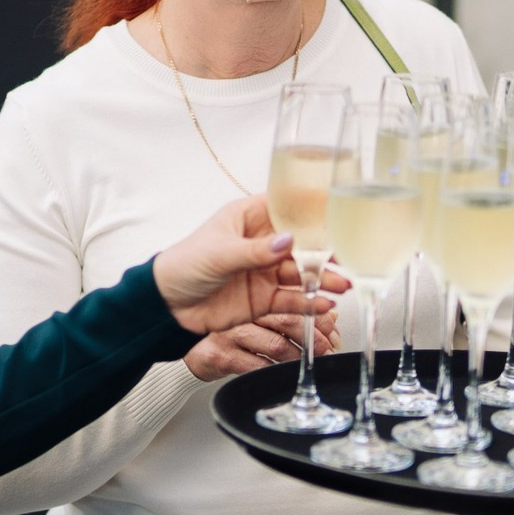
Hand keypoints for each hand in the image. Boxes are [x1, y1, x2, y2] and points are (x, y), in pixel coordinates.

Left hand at [151, 197, 349, 334]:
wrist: (167, 306)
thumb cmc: (183, 265)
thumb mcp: (220, 254)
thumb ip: (256, 251)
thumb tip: (287, 242)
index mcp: (249, 218)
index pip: (287, 208)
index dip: (312, 211)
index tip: (337, 215)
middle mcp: (262, 243)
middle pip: (302, 244)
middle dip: (325, 251)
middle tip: (346, 257)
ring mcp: (265, 271)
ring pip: (302, 273)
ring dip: (323, 278)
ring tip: (342, 284)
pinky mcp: (264, 298)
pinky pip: (293, 299)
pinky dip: (309, 303)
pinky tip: (323, 304)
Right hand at [184, 306, 343, 382]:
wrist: (189, 348)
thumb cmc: (228, 330)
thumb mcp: (260, 317)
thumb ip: (293, 314)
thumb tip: (329, 317)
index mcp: (252, 294)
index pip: (293, 298)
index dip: (317, 314)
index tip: (333, 326)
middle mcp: (242, 311)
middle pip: (287, 321)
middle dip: (313, 337)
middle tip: (329, 349)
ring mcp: (230, 333)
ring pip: (274, 345)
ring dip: (298, 357)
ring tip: (310, 364)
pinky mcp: (220, 354)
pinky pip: (255, 365)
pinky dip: (274, 371)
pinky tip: (283, 373)